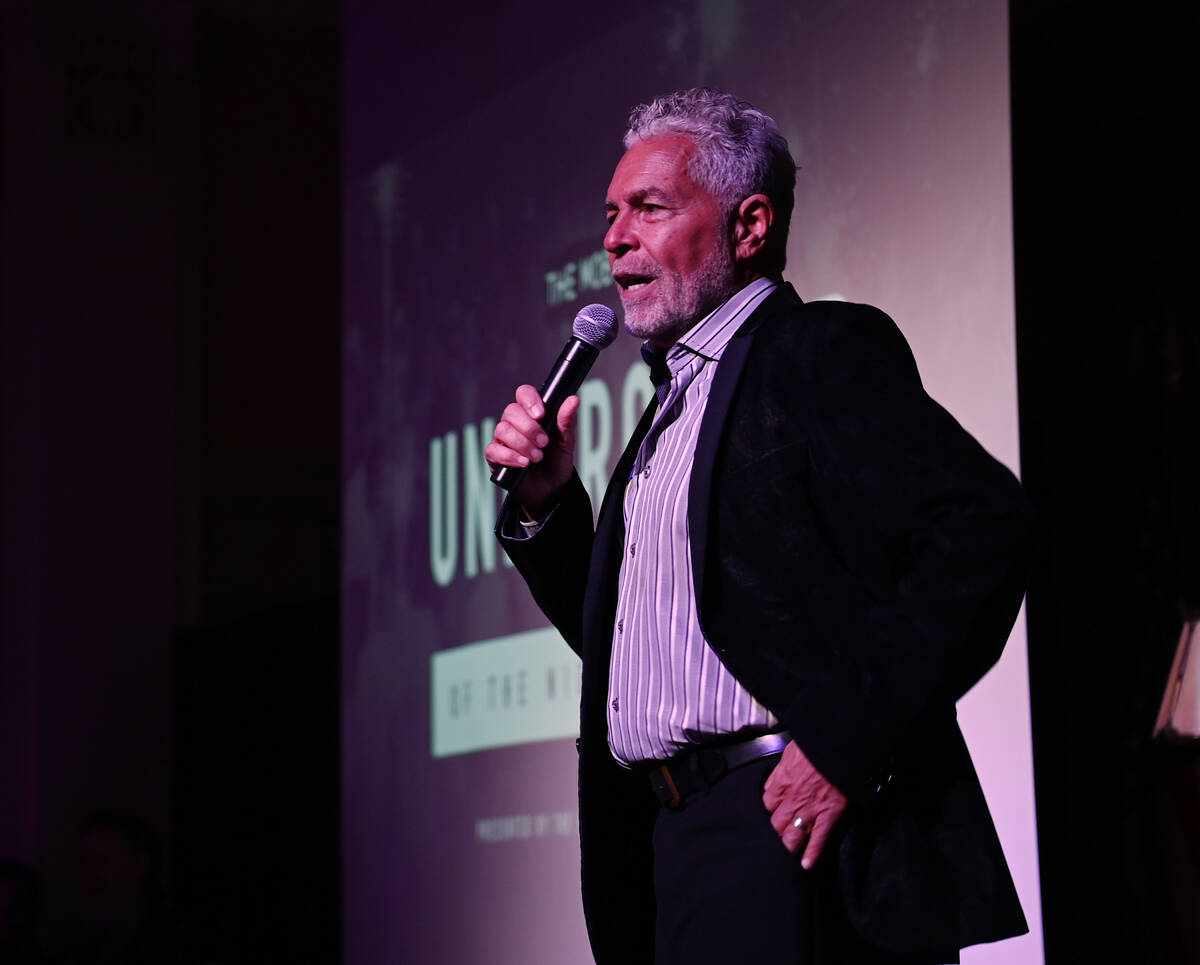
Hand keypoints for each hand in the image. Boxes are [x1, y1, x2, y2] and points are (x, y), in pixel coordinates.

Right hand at [484, 384, 579, 516]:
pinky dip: (510, 457)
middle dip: (529, 428)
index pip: (523, 394)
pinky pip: (493, 450)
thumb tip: (574, 400)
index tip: (541, 414)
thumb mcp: (566, 441)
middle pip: (511, 411)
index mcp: (531, 413)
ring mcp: (503, 439)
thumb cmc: (556, 461)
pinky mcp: (495, 457)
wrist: (551, 489)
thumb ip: (566, 421)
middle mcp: (514, 423)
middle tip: (544, 443)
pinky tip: (524, 464)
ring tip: (538, 457)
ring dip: (522, 444)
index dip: (529, 401)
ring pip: (502, 430)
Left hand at [762, 741, 847, 869]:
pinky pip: (818, 839)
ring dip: (788, 848)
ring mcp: (810, 809)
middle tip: (771, 848)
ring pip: (793, 836)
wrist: (839, 744)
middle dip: (773, 836)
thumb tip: (771, 785)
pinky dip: (813, 853)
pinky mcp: (829, 815)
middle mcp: (792, 800)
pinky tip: (807, 865)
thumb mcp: (789, 752)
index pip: (765, 806)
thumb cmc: (815, 745)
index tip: (767, 821)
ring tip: (787, 859)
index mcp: (781, 783)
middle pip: (775, 825)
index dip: (766, 815)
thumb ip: (779, 772)